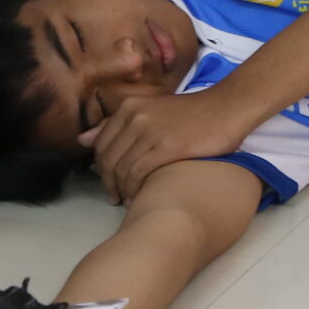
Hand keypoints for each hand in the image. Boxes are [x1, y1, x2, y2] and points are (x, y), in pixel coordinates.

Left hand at [81, 89, 256, 203]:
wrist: (227, 108)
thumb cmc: (190, 114)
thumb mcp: (149, 111)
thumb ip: (115, 125)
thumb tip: (81, 140)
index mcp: (128, 107)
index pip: (100, 145)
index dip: (101, 169)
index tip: (110, 183)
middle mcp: (135, 117)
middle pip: (108, 159)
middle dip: (109, 183)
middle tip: (115, 198)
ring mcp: (150, 131)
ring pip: (122, 169)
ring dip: (122, 190)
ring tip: (128, 200)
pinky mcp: (167, 147)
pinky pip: (139, 174)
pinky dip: (135, 190)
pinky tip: (141, 197)